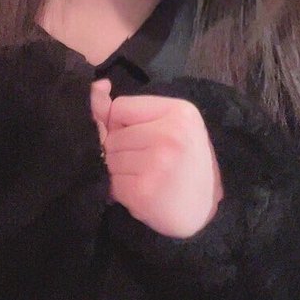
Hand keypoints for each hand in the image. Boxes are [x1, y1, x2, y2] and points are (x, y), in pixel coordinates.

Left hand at [90, 80, 222, 237]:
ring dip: (121, 172)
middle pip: (112, 135)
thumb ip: (129, 110)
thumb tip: (96, 87)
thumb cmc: (185, 165)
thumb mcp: (169, 126)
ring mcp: (156, 162)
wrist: (203, 212)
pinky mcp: (143, 190)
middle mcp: (170, 134)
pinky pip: (112, 183)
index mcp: (180, 112)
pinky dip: (121, 191)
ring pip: (109, 158)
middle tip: (149, 164)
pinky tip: (144, 193)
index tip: (144, 138)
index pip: (120, 107)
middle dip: (121, 151)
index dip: (123, 125)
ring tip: (147, 178)